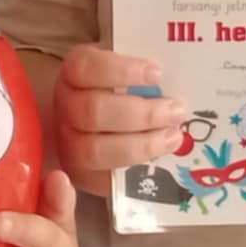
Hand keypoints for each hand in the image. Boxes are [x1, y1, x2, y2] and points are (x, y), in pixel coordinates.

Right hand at [55, 45, 183, 196]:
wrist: (103, 126)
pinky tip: (160, 160)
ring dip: (141, 145)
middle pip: (93, 111)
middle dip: (141, 113)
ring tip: (174, 137)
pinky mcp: (82, 174)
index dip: (120, 70)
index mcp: (75, 74)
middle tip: (177, 110)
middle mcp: (66, 108)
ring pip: (94, 149)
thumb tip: (179, 75)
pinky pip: (104, 179)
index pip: (85, 67)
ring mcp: (69, 144)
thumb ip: (145, 71)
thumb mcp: (129, 72)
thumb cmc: (124, 91)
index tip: (157, 73)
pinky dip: (134, 170)